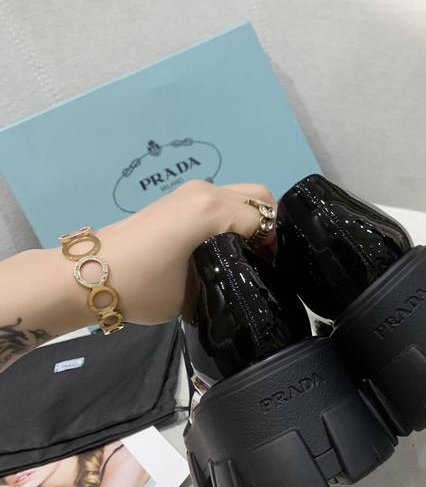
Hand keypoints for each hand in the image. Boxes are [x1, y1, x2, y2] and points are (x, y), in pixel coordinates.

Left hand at [89, 180, 276, 324]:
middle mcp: (206, 192)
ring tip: (245, 254)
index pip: (264, 222)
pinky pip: (221, 199)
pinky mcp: (178, 198)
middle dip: (269, 226)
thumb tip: (243, 283)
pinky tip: (224, 246)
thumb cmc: (143, 286)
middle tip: (264, 259)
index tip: (272, 273)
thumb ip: (228, 282)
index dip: (274, 248)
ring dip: (249, 220)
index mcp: (212, 211)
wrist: (90, 275)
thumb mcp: (194, 294)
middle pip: (259, 197)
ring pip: (240, 195)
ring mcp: (191, 191)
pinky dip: (231, 217)